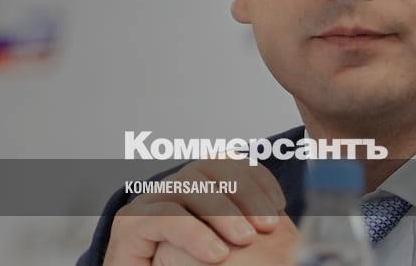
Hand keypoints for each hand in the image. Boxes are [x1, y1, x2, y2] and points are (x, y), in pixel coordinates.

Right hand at [103, 159, 285, 264]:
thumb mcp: (227, 244)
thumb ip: (247, 227)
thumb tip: (286, 224)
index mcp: (197, 188)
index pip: (228, 162)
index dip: (256, 177)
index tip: (279, 204)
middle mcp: (172, 187)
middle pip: (210, 167)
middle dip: (245, 192)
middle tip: (267, 225)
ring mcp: (148, 202)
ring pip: (188, 185)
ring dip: (222, 211)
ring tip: (245, 239)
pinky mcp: (129, 225)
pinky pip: (163, 217)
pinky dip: (193, 233)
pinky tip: (216, 254)